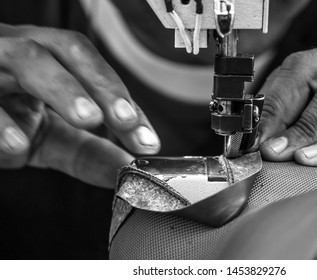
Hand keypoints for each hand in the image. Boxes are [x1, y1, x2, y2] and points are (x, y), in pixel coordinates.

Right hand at [0, 24, 160, 187]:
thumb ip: (89, 153)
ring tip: (89, 118)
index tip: (145, 138)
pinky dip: (0, 122)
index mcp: (52, 61)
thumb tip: (127, 168)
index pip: (96, 70)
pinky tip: (18, 144)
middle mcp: (25, 52)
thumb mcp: (53, 138)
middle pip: (68, 51)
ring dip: (62, 87)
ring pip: (26, 58)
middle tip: (126, 121)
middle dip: (103, 85)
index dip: (123, 100)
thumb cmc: (8, 115)